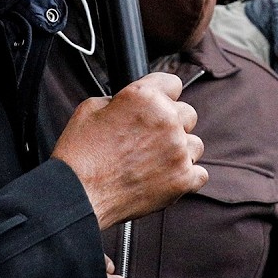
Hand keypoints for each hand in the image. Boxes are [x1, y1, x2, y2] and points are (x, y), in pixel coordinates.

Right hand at [51, 72, 206, 228]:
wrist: (78, 195)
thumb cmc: (80, 155)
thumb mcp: (91, 108)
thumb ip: (120, 100)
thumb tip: (132, 104)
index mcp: (144, 96)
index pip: (173, 83)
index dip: (163, 94)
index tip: (158, 105)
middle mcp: (166, 119)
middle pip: (188, 114)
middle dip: (172, 123)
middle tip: (150, 139)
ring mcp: (177, 150)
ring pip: (195, 144)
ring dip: (180, 150)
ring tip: (155, 162)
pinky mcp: (183, 179)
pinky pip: (199, 173)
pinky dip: (185, 177)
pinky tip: (165, 177)